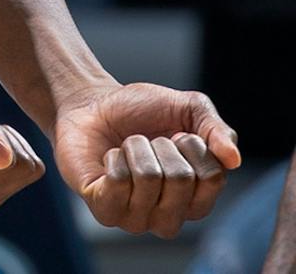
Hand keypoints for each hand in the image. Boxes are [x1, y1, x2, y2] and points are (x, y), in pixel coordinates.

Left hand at [53, 81, 238, 236]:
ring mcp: (138, 219)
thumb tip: (234, 159)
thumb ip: (217, 130)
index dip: (192, 144)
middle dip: (161, 145)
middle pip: (181, 178)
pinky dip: (114, 157)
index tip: (176, 136)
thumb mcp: (189, 108)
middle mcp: (171, 217)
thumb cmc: (141, 112)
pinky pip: (117, 181)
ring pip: (148, 177)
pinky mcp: (105, 211)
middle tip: (147, 141)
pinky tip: (109, 159)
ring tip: (127, 148)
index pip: (213, 177)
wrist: (91, 105)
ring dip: (135, 148)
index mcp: (197, 200)